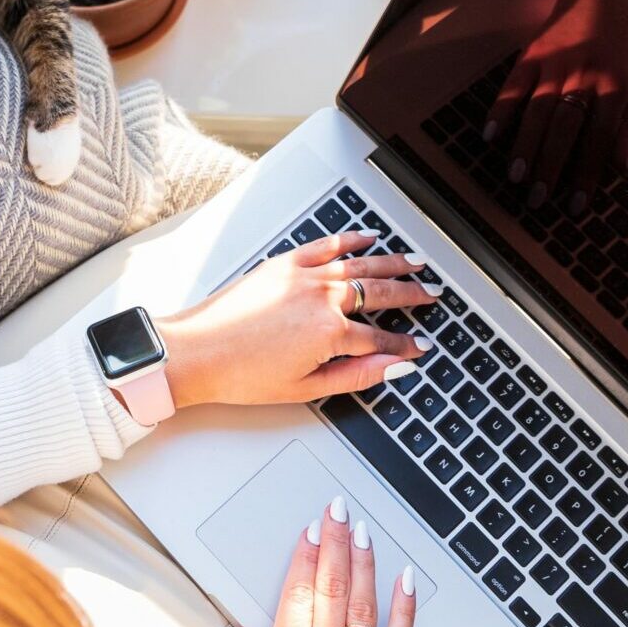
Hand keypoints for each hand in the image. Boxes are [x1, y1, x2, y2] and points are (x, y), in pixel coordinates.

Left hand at [159, 232, 437, 409]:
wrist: (195, 352)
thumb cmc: (240, 375)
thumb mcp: (305, 388)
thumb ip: (355, 375)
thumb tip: (392, 368)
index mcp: (330, 333)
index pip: (381, 339)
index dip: (404, 345)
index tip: (420, 346)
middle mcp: (322, 298)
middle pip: (380, 294)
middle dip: (412, 295)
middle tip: (432, 294)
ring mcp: (303, 276)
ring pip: (361, 265)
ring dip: (393, 263)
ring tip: (416, 262)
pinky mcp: (283, 263)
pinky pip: (326, 245)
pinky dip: (350, 240)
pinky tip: (368, 238)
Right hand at [234, 499, 416, 626]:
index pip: (298, 592)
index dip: (305, 555)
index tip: (309, 530)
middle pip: (332, 588)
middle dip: (334, 543)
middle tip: (337, 511)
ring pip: (365, 604)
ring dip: (364, 562)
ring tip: (362, 531)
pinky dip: (405, 606)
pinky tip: (406, 579)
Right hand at [484, 0, 627, 211]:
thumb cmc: (618, 51)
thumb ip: (627, 128)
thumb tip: (623, 170)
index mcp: (612, 89)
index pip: (598, 139)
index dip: (587, 173)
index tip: (576, 205)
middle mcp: (583, 78)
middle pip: (565, 128)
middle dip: (551, 166)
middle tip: (538, 199)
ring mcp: (554, 66)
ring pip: (537, 111)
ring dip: (525, 145)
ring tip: (515, 177)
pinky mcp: (530, 56)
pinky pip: (512, 86)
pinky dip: (500, 110)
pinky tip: (489, 136)